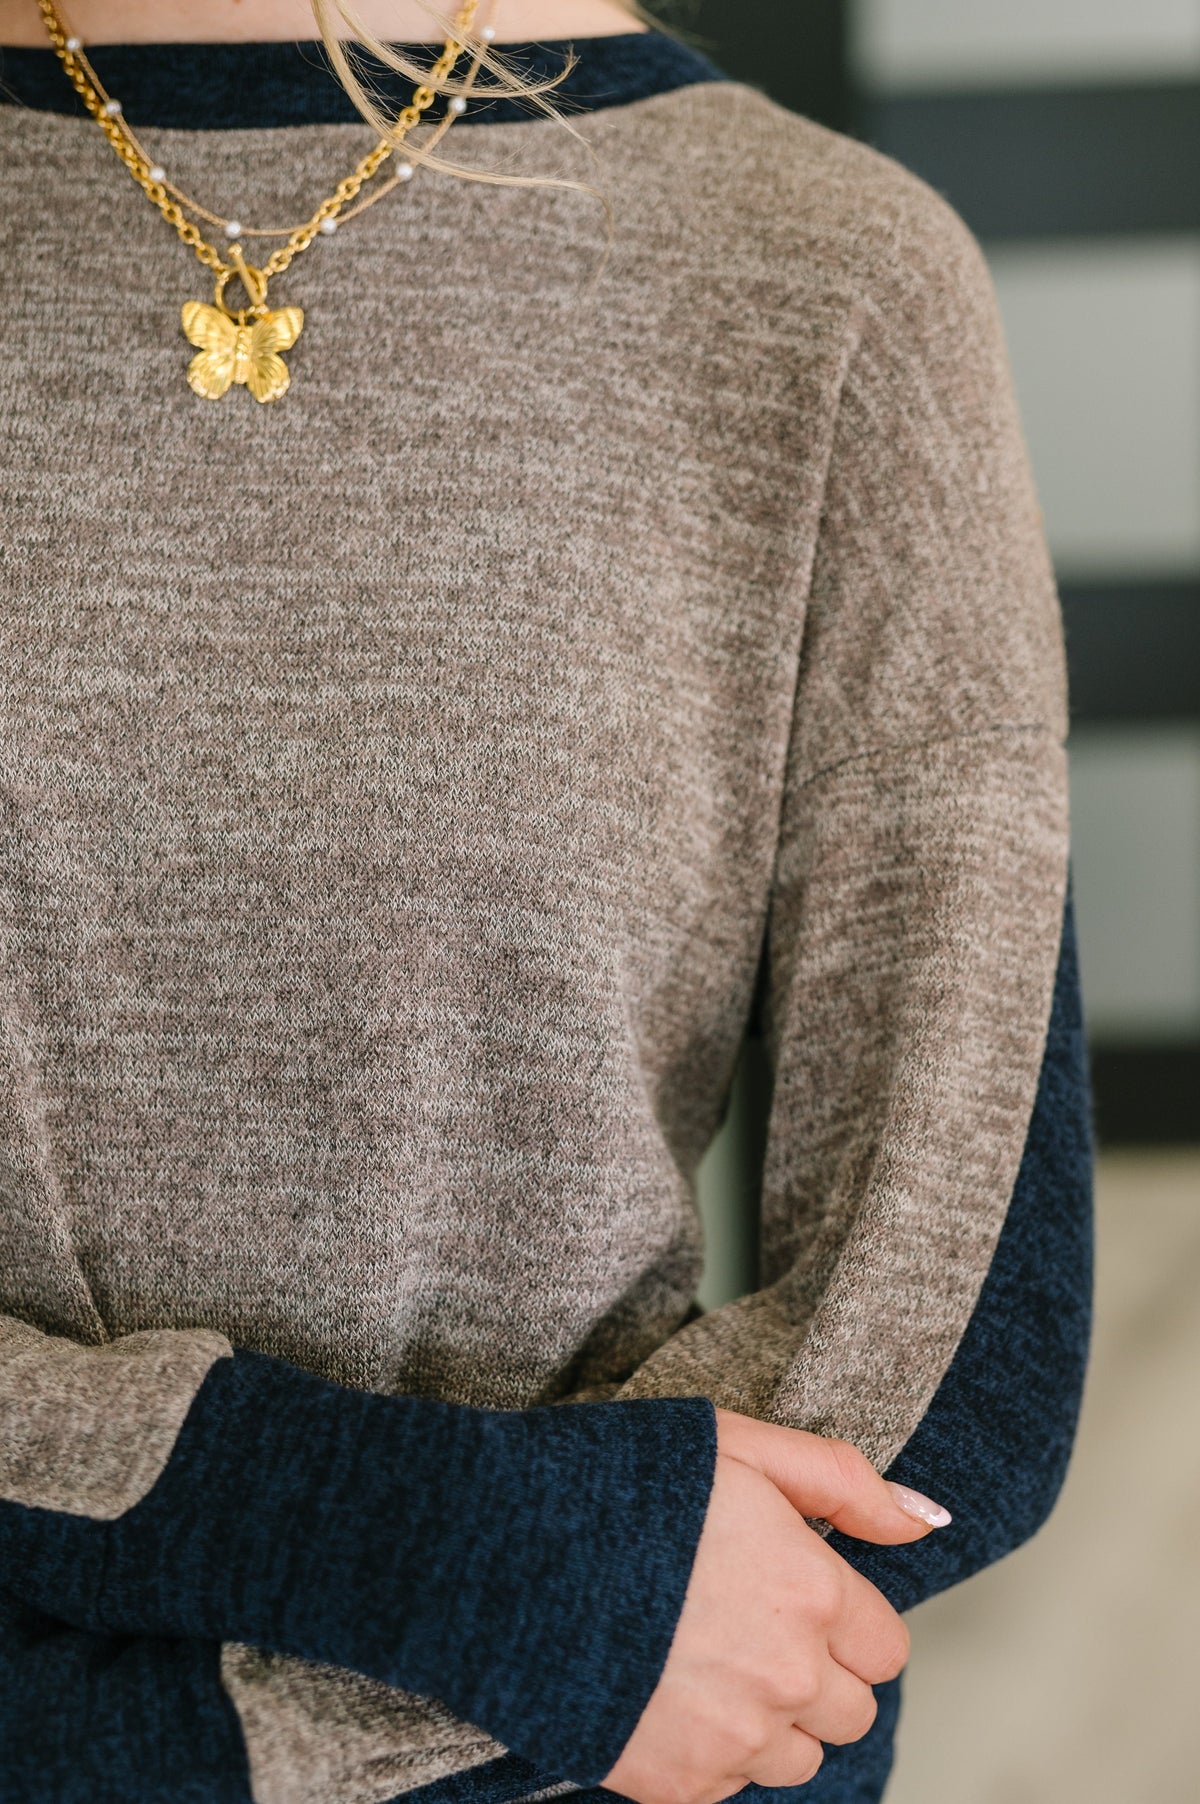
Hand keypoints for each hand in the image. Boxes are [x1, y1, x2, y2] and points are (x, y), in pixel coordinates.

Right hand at [599, 1407, 950, 1803]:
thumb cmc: (621, 1483)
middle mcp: (787, 1679)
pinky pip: (727, 1786)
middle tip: (744, 1622)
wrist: (501, 1548)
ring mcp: (731, 1740)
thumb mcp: (740, 1445)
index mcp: (811, 1593)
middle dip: (814, 1674)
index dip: (842, 1619)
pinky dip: (708, 1750)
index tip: (794, 1595)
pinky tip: (662, 1688)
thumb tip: (925, 1519)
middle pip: (850, 1712)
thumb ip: (842, 1482)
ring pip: (795, 1759)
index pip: (884, 1649)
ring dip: (767, 1720)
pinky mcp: (674, 1784)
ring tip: (700, 1656)